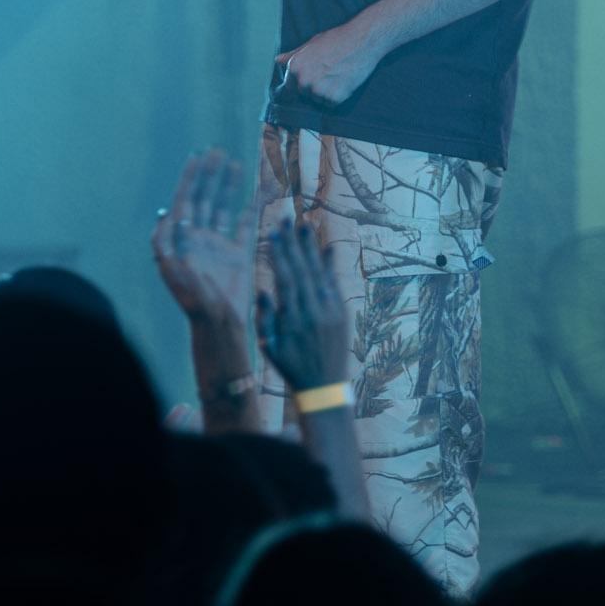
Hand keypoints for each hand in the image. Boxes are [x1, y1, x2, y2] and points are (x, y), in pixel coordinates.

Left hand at [153, 148, 254, 329]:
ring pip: (223, 207)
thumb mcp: (175, 273)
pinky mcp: (238, 254)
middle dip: (209, 175)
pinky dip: (253, 207)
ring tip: (234, 162)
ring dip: (227, 185)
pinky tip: (260, 191)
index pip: (184, 201)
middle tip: (217, 150)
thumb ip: (170, 244)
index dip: (189, 178)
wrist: (219, 325)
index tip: (197, 157)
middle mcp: (198, 238)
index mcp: (181, 240)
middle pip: (203, 198)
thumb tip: (169, 215)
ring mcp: (218, 244)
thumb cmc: (193, 303)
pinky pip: (246, 224)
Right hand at [256, 221, 352, 395]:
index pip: (285, 277)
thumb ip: (266, 319)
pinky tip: (328, 247)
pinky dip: (331, 265)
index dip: (279, 253)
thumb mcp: (270, 347)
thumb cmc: (291, 367)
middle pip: (301, 269)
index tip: (274, 233)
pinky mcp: (342, 313)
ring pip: (318, 272)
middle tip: (287, 218)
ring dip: (312, 247)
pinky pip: (335, 284)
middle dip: (293, 242)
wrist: (324, 387)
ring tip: (307, 223)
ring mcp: (330, 311)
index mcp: (291, 318)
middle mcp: (312, 310)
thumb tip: (263, 290)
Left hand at [274, 18, 382, 106]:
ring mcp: (319, 91)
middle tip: (329, 73)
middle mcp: (304, 80)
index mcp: (295, 67)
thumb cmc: (336, 40)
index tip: (314, 75)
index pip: (291, 86)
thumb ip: (294, 55)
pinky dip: (338, 96)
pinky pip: (331, 104)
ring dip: (326, 93)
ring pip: (318, 100)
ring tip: (337, 76)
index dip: (302, 81)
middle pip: (305, 94)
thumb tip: (277, 60)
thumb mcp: (311, 44)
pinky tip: (344, 82)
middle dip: (314, 87)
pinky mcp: (334, 98)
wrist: (362, 41)